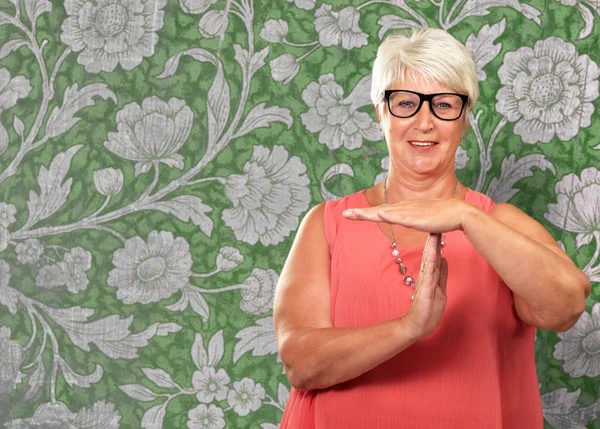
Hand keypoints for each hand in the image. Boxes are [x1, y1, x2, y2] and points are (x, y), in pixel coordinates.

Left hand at [342, 199, 471, 232]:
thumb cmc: (443, 217)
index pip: (381, 211)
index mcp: (404, 210)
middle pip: (378, 211)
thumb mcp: (421, 220)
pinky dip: (390, 215)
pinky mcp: (418, 218)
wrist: (459, 213)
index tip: (350, 214)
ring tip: (354, 214)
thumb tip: (406, 223)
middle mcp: (404, 209)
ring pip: (386, 213)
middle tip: (344, 214)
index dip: (365, 213)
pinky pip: (401, 217)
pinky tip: (379, 214)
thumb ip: (412, 221)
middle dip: (361, 213)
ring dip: (370, 214)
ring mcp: (410, 212)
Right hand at [402, 233, 447, 338]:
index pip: (434, 256)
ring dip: (431, 247)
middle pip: (430, 255)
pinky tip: (433, 252)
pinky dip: (431, 261)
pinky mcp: (425, 289)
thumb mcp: (440, 289)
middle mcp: (426, 276)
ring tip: (433, 233)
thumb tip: (444, 258)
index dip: (437, 243)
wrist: (417, 326)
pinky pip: (429, 273)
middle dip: (434, 240)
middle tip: (435, 224)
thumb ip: (441, 274)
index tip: (440, 229)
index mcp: (430, 276)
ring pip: (429, 261)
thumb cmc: (428, 311)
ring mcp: (425, 282)